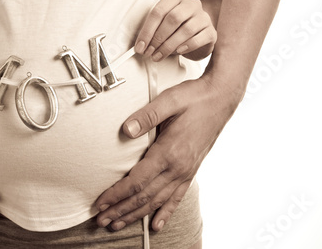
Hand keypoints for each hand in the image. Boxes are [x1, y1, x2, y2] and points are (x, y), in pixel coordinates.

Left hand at [95, 71, 241, 231]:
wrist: (221, 98)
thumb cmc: (194, 98)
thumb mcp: (168, 100)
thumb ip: (146, 117)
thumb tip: (125, 130)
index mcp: (169, 152)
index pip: (137, 181)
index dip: (116, 195)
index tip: (100, 204)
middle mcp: (178, 167)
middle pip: (144, 197)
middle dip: (121, 210)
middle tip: (101, 220)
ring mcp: (186, 171)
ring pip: (158, 201)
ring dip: (136, 214)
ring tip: (118, 224)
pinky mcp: (191, 170)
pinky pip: (177, 197)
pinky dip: (165, 212)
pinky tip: (156, 224)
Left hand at [134, 0, 216, 61]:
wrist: (199, 35)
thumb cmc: (176, 29)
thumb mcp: (163, 24)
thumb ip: (152, 30)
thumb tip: (140, 47)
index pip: (158, 11)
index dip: (147, 31)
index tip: (139, 47)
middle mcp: (191, 4)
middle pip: (172, 19)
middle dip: (158, 38)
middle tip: (149, 52)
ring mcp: (203, 17)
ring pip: (186, 29)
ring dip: (168, 46)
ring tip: (158, 56)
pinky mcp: (211, 31)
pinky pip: (198, 39)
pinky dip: (186, 46)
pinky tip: (178, 52)